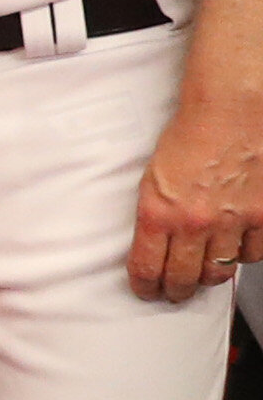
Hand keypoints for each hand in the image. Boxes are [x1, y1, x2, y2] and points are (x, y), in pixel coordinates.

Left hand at [130, 96, 262, 301]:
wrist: (233, 107)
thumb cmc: (193, 133)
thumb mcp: (155, 177)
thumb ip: (158, 215)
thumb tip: (158, 244)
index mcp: (159, 213)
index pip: (147, 269)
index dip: (147, 287)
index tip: (148, 291)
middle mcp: (195, 222)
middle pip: (185, 279)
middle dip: (178, 290)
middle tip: (177, 291)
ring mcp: (233, 220)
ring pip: (221, 271)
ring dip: (212, 273)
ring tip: (207, 270)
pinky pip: (256, 253)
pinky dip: (246, 254)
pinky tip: (239, 247)